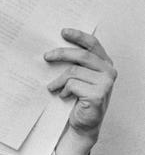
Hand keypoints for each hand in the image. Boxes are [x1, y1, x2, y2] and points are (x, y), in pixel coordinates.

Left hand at [44, 28, 116, 154]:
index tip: (63, 31)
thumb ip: (75, 62)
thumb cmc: (79, 97)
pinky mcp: (97, 95)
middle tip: (46, 56)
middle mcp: (108, 71)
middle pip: (81, 55)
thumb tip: (53, 47)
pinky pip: (72, 85)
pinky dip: (63, 90)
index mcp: (105, 63)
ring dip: (58, 79)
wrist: (83, 123)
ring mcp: (105, 84)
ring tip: (52, 86)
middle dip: (61, 53)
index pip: (93, 44)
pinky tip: (63, 96)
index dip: (78, 36)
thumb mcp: (79, 76)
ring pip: (73, 71)